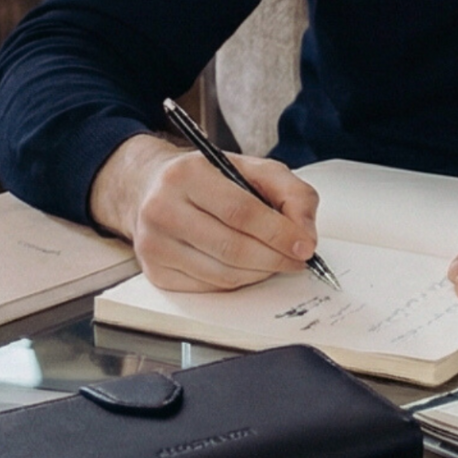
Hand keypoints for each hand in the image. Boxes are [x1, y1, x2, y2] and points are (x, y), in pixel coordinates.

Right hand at [87, 134, 321, 291]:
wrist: (151, 189)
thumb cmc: (208, 179)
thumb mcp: (253, 169)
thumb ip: (291, 193)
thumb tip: (305, 235)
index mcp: (188, 174)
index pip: (242, 212)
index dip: (279, 233)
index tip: (305, 246)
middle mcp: (162, 209)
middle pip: (233, 248)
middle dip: (275, 258)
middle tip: (297, 259)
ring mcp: (154, 244)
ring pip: (223, 274)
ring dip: (260, 272)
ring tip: (275, 261)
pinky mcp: (156, 272)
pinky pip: (209, 287)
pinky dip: (238, 281)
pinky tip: (247, 267)